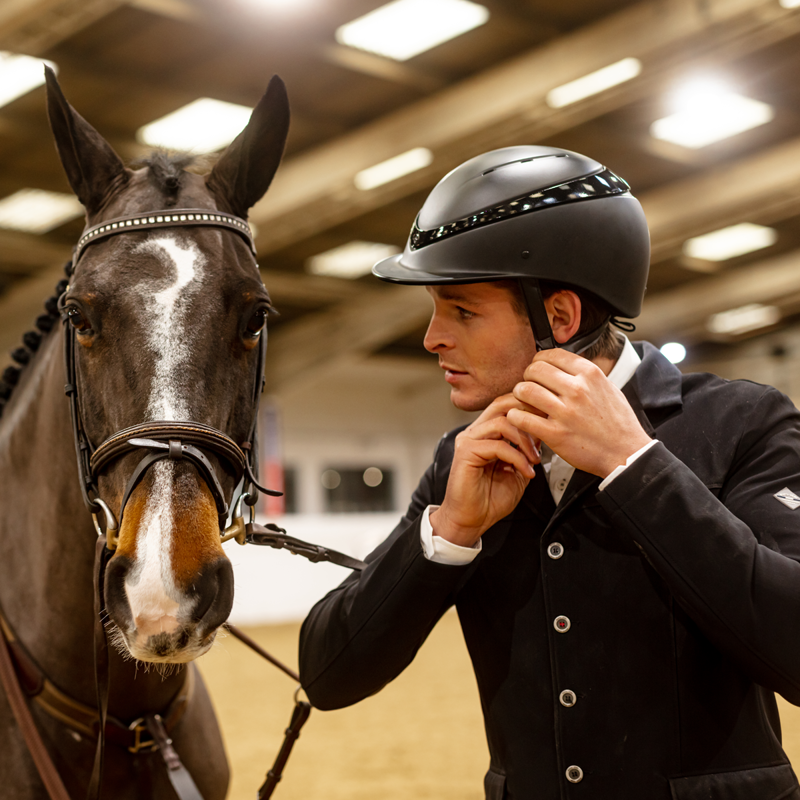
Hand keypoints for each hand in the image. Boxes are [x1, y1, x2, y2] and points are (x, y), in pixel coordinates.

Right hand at [431, 394, 539, 548]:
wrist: (471, 520)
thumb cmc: (490, 498)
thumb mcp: (518, 470)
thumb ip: (527, 450)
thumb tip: (543, 433)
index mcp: (486, 431)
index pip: (506, 404)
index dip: (529, 406)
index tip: (549, 421)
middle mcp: (475, 431)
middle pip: (502, 403)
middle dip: (528, 413)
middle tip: (546, 429)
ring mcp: (469, 439)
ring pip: (502, 422)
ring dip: (525, 439)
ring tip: (535, 459)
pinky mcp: (466, 452)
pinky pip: (498, 445)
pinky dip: (518, 458)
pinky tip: (526, 472)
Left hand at [509, 349, 651, 477]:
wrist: (626, 454)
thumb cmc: (618, 424)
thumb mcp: (608, 388)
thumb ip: (585, 376)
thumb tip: (564, 365)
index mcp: (590, 375)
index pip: (552, 355)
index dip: (539, 360)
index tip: (537, 368)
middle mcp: (577, 390)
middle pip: (535, 369)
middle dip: (527, 376)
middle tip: (528, 385)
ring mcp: (565, 412)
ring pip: (525, 390)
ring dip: (518, 394)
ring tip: (522, 400)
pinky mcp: (555, 434)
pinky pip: (523, 417)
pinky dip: (515, 416)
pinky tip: (518, 417)